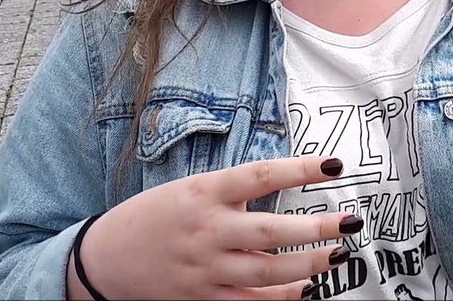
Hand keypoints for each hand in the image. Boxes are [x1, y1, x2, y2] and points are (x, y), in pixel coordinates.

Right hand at [68, 156, 358, 299]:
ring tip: (337, 254)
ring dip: (308, 264)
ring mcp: (204, 268)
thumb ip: (234, 190)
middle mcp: (206, 231)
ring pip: (266, 271)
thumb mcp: (190, 188)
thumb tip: (288, 179)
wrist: (103, 260)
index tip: (334, 166)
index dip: (300, 169)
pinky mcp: (201, 298)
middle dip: (316, 227)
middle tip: (349, 221)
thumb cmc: (154, 217)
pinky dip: (281, 297)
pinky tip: (305, 288)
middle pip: (270, 231)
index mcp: (203, 193)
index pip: (261, 176)